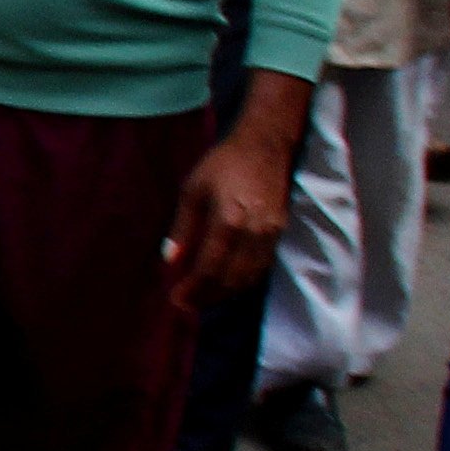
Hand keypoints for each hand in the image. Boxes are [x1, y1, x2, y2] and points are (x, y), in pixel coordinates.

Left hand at [159, 79, 304, 313]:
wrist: (265, 145)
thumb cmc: (223, 164)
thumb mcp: (192, 190)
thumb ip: (182, 227)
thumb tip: (170, 260)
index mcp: (229, 221)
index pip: (210, 267)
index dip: (193, 288)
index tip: (176, 299)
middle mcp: (254, 233)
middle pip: (231, 279)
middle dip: (207, 296)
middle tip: (186, 304)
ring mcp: (271, 234)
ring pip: (249, 277)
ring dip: (225, 293)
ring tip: (202, 298)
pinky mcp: (279, 233)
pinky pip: (261, 267)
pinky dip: (242, 281)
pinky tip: (226, 283)